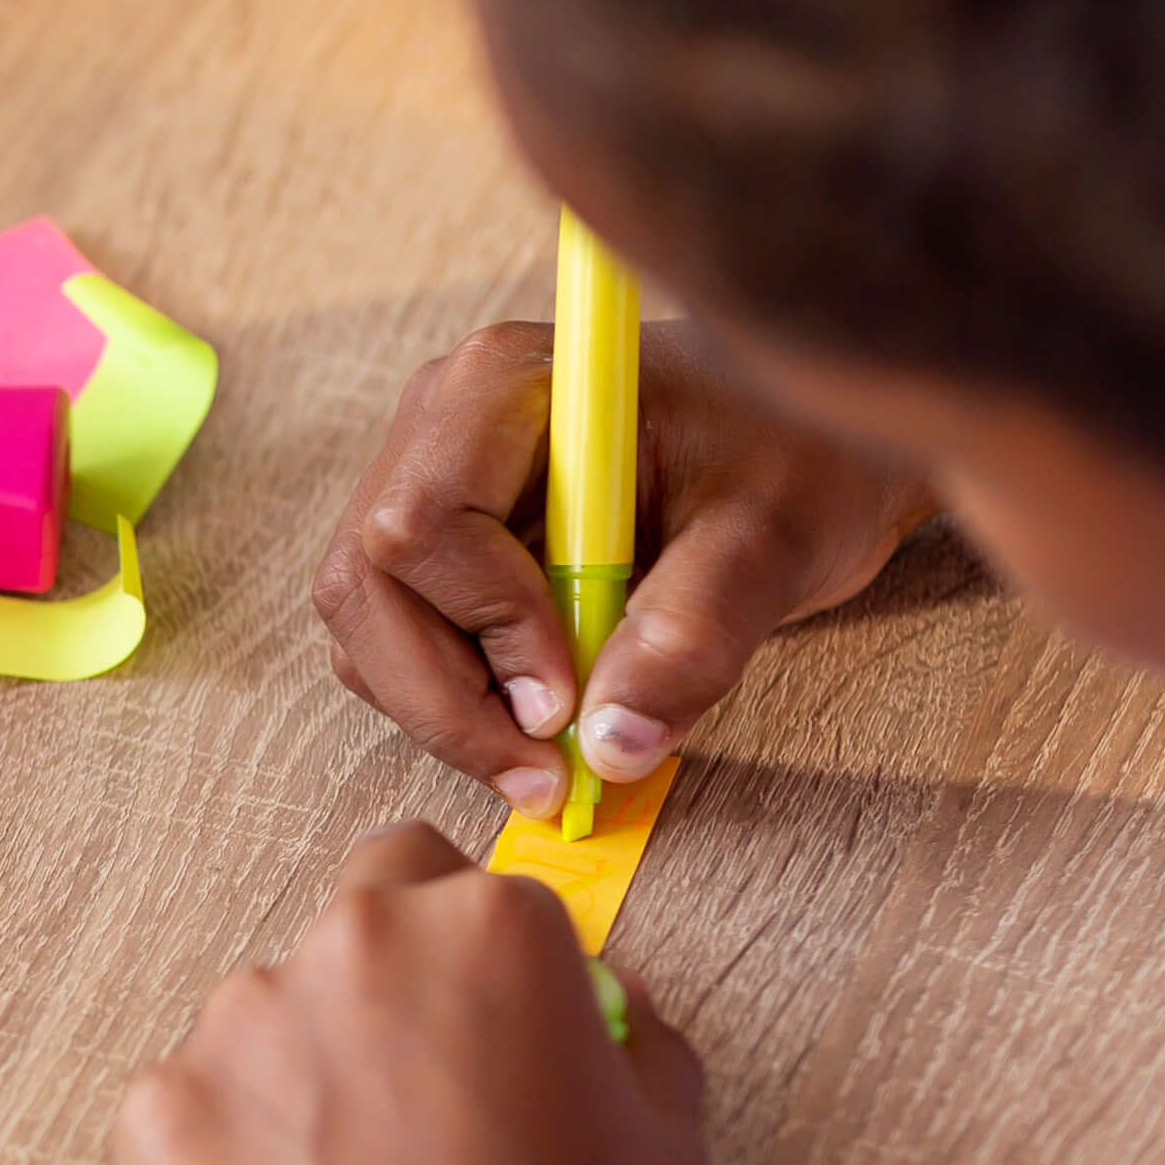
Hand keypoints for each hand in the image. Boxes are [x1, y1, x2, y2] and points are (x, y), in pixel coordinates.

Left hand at [118, 830, 707, 1164]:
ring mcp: (242, 1018)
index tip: (487, 1032)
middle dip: (385, 976)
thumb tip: (602, 996)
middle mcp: (355, 938)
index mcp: (487, 921)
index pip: (462, 884)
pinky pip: (189, 1103)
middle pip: (361, 913)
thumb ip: (631, 1029)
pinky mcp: (162, 1104)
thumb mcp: (667, 1131)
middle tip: (413, 1095)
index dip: (479, 963)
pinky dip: (226, 1149)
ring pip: (267, 1011)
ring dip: (301, 1066)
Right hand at [316, 318, 932, 815]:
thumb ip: (692, 635)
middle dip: (446, 700)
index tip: (566, 705)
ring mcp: (425, 482)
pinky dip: (455, 705)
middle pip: (367, 586)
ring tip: (552, 764)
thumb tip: (611, 747)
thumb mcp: (770, 540)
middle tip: (546, 780)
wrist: (798, 448)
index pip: (420, 526)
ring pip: (369, 628)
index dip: (483, 628)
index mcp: (504, 385)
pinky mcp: (437, 544)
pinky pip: (395, 642)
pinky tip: (539, 729)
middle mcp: (440, 425)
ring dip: (447, 713)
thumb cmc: (792, 459)